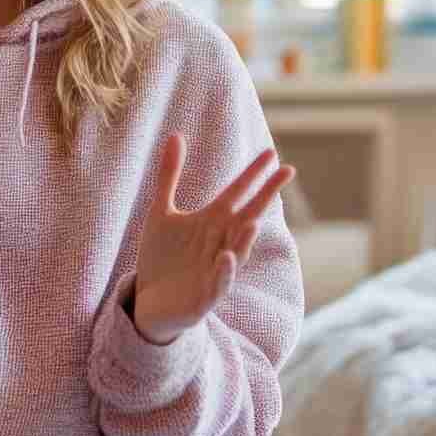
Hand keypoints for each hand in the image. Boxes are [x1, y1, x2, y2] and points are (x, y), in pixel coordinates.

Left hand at [130, 133, 293, 344]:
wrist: (148, 301)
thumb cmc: (162, 257)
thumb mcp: (161, 212)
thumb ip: (170, 175)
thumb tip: (176, 134)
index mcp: (212, 222)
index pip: (238, 193)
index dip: (253, 174)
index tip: (271, 152)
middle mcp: (220, 243)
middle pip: (247, 216)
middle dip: (265, 196)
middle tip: (286, 172)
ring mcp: (216, 269)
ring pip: (237, 251)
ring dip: (245, 238)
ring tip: (254, 221)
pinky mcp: (205, 295)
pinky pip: (219, 282)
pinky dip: (224, 271)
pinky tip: (226, 257)